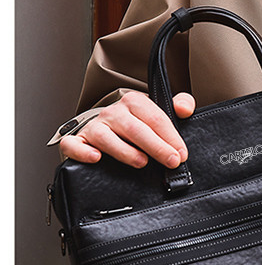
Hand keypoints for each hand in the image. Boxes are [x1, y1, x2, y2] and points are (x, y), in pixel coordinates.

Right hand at [59, 91, 194, 168]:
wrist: (107, 128)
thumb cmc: (137, 123)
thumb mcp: (160, 112)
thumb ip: (179, 105)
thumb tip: (185, 109)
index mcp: (134, 102)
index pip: (155, 118)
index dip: (171, 136)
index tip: (181, 154)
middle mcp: (113, 112)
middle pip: (134, 128)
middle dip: (156, 146)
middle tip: (171, 161)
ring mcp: (94, 126)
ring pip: (106, 137)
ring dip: (124, 151)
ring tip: (141, 162)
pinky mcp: (78, 140)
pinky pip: (73, 144)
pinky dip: (82, 151)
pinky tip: (96, 158)